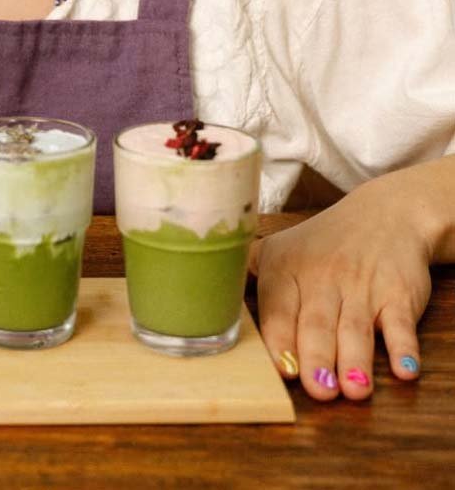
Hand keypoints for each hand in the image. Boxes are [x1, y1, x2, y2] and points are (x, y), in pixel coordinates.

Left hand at [250, 175, 432, 401]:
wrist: (384, 214)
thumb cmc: (322, 242)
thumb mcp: (279, 248)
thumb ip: (244, 271)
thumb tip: (200, 290)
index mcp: (287, 269)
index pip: (279, 307)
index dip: (279, 338)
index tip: (281, 368)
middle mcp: (323, 278)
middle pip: (317, 322)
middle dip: (316, 356)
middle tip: (319, 389)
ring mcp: (362, 287)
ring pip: (355, 327)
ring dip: (355, 358)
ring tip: (353, 388)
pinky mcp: (398, 294)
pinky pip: (400, 322)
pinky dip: (403, 346)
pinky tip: (403, 369)